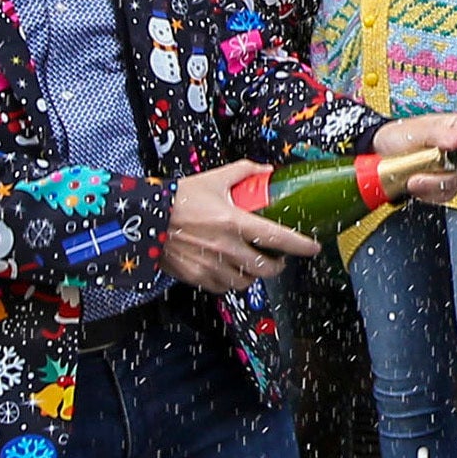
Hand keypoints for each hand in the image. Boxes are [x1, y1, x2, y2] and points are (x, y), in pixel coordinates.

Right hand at [164, 162, 315, 289]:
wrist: (143, 218)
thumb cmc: (177, 198)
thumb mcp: (213, 179)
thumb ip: (243, 171)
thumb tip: (266, 170)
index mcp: (234, 222)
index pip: (279, 238)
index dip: (301, 245)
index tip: (313, 247)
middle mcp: (226, 247)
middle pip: (266, 268)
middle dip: (277, 265)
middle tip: (278, 259)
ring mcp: (211, 265)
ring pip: (246, 282)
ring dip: (253, 275)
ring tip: (251, 264)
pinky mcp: (197, 277)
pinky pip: (223, 288)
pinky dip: (230, 282)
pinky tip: (228, 270)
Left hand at [374, 113, 456, 200]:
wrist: (380, 155)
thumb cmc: (397, 136)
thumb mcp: (415, 131)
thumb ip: (437, 133)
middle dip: (443, 175)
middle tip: (420, 175)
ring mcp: (452, 167)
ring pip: (455, 184)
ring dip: (432, 186)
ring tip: (412, 180)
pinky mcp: (442, 183)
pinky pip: (444, 194)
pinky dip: (429, 194)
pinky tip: (416, 186)